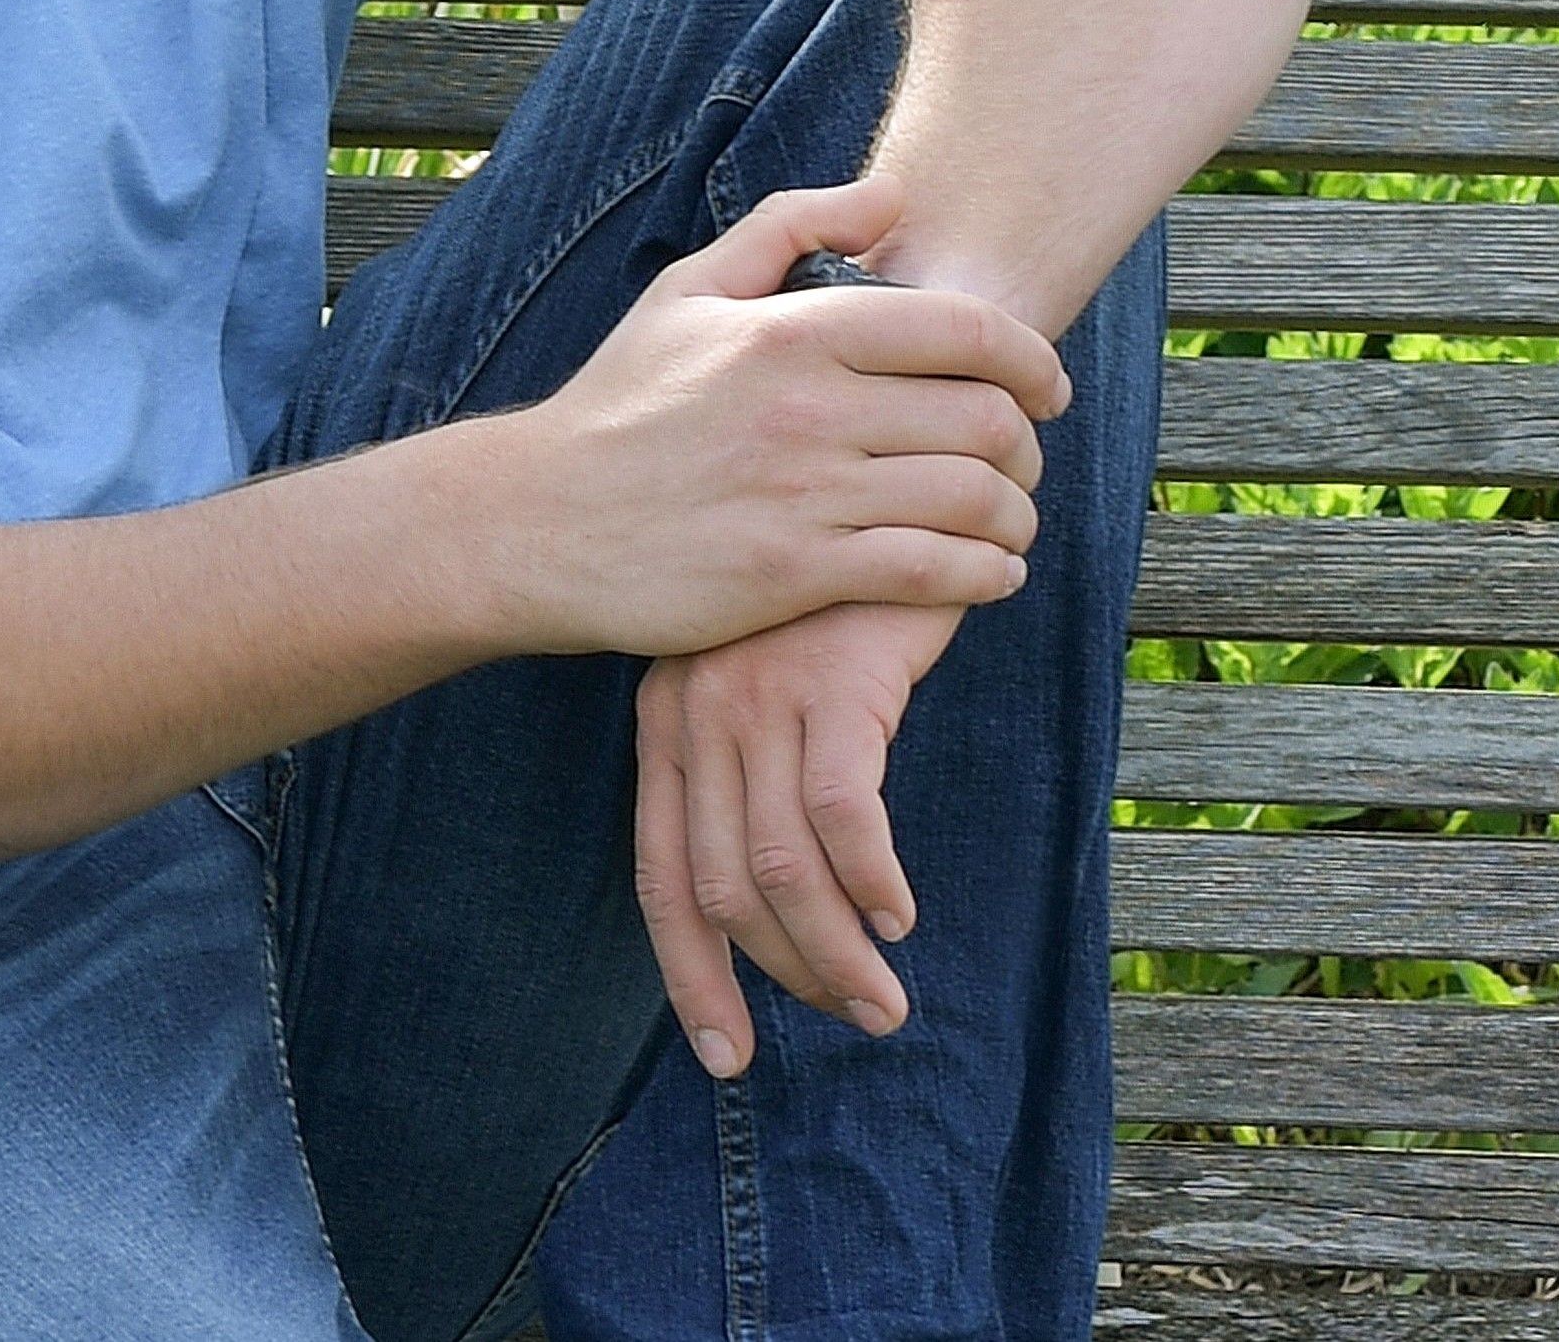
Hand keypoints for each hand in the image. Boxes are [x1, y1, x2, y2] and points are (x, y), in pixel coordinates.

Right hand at [495, 178, 1062, 664]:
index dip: (1030, 358)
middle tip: (1021, 459)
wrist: (540, 517)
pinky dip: (986, 573)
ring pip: (973, 499)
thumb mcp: (686, 291)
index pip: (961, 329)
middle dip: (1028, 444)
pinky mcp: (797, 572)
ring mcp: (805, 493)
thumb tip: (893, 196)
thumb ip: (790, 228)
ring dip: (1016, 514)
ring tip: (1009, 519)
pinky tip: (989, 571)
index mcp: (789, 330)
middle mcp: (807, 407)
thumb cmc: (621, 403)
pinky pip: (935, 572)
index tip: (1045, 385)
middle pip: (985, 419)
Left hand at [634, 593, 969, 1072]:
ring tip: (885, 1001)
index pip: (661, 877)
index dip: (692, 974)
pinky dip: (871, 881)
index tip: (726, 1056)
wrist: (874, 502)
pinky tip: (897, 914)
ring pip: (782, 866)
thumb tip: (772, 912)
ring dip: (835, 953)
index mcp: (668, 725)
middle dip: (785, 977)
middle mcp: (697, 715)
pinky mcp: (832, 681)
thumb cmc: (823, 614)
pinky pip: (843, 814)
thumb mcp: (763, 695)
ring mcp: (760, 695)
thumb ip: (749, 783)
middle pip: (720, 888)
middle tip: (855, 1021)